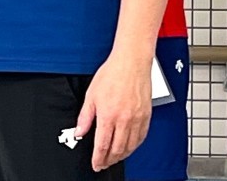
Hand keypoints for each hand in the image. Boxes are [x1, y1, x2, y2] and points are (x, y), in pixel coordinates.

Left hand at [75, 53, 151, 171]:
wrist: (131, 62)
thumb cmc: (112, 73)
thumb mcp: (91, 94)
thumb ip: (85, 116)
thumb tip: (79, 132)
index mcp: (108, 115)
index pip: (102, 145)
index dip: (98, 158)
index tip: (96, 164)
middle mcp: (124, 119)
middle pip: (117, 150)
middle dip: (109, 160)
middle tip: (104, 163)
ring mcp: (137, 118)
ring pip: (130, 146)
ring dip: (122, 155)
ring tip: (115, 158)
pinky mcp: (146, 115)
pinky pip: (141, 137)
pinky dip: (135, 146)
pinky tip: (130, 146)